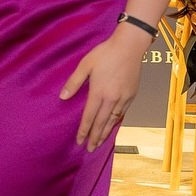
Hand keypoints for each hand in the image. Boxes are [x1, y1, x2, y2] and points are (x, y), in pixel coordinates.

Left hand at [60, 23, 147, 151]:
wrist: (130, 46)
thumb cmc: (105, 53)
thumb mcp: (85, 65)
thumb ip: (74, 82)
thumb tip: (63, 97)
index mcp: (99, 92)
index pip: (89, 117)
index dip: (83, 130)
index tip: (79, 141)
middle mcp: (112, 98)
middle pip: (102, 123)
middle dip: (95, 137)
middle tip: (89, 149)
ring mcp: (124, 98)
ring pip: (113, 120)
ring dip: (106, 133)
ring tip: (99, 143)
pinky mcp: (132, 95)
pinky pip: (122, 113)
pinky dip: (116, 122)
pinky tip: (112, 126)